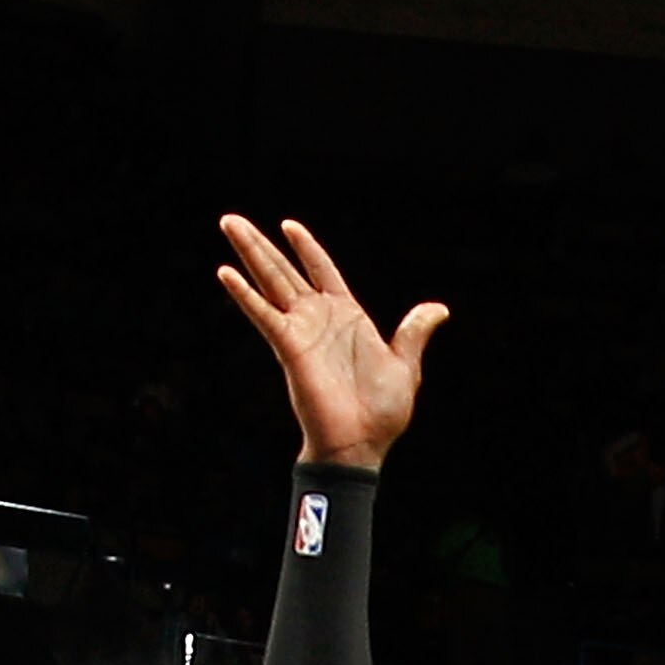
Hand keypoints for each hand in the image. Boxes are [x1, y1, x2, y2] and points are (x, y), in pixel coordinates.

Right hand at [217, 214, 446, 468]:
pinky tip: (226, 273)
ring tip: (227, 224)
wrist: (363, 444)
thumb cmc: (382, 412)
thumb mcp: (405, 365)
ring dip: (248, 254)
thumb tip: (438, 310)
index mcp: (346, 316)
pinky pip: (263, 315)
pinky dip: (245, 295)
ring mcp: (301, 331)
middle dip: (259, 244)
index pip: (321, 270)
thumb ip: (413, 333)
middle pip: (284, 270)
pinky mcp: (289, 347)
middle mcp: (318, 319)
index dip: (306, 247)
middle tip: (231, 220)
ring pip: (269, 282)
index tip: (288, 225)